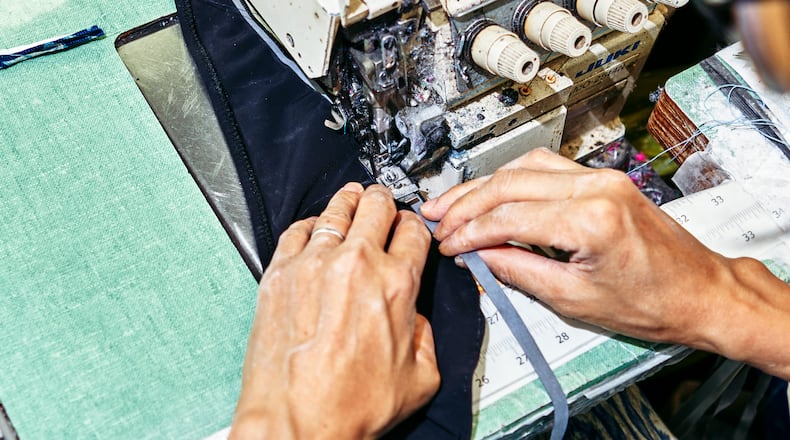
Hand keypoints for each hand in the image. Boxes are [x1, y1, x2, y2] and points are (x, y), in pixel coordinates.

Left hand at [231, 183, 438, 438]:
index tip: (410, 230)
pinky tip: (314, 227)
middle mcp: (355, 265)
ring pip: (336, 210)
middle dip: (385, 202)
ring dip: (350, 201)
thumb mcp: (420, 378)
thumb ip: (425, 335)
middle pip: (377, 206)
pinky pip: (297, 230)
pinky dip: (310, 223)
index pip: (413, 231)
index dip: (415, 227)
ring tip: (352, 197)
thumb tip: (415, 320)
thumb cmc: (348, 406)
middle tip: (383, 203)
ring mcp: (313, 264)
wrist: (294, 423)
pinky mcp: (280, 273)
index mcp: (396, 284)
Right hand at [420, 148, 737, 347]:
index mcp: (591, 219)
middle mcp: (596, 187)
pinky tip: (493, 191)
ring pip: (525, 167)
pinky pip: (547, 168)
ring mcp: (602, 178)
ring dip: (485, 184)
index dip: (469, 231)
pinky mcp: (604, 179)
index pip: (508, 217)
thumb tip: (479, 256)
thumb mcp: (574, 300)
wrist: (701, 292)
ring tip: (454, 202)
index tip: (447, 243)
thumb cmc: (654, 303)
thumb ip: (518, 271)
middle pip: (510, 182)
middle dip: (466, 202)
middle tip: (437, 218)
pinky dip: (513, 179)